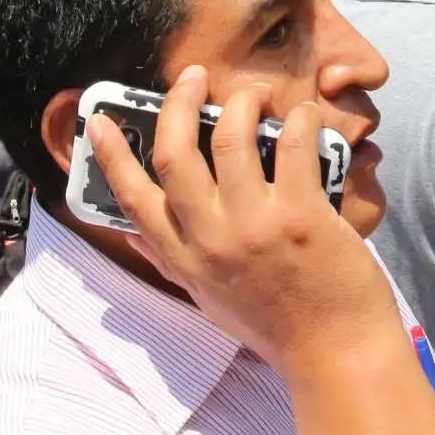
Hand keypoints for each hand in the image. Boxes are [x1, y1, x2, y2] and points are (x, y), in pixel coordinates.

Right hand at [88, 67, 400, 376]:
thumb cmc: (277, 328)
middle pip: (175, 153)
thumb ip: (176, 261)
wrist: (336, 357)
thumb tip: (136, 231)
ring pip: (232, 137)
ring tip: (256, 94)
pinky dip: (300, 119)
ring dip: (243, 101)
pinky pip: (293, 144)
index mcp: (185, 262)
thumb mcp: (210, 298)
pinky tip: (305, 116)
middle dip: (179, 102)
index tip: (98, 121)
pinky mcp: (303, 216)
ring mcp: (256, 227)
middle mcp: (212, 241)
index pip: (132, 201)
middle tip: (194, 77)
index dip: (111, 156)